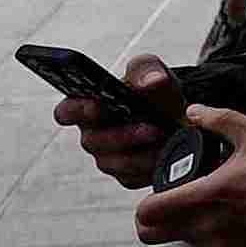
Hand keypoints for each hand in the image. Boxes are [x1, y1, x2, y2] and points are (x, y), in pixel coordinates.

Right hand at [58, 53, 177, 186]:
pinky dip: (152, 166)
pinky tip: (168, 154)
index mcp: (87, 106)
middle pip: (94, 141)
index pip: (66, 111)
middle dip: (124, 135)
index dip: (78, 110)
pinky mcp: (125, 175)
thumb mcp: (151, 72)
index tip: (97, 106)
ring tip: (167, 141)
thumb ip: (146, 70)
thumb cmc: (153, 91)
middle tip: (153, 129)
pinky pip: (133, 177)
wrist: (179, 116)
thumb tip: (151, 82)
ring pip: (114, 163)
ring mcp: (107, 158)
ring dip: (142, 153)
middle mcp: (92, 135)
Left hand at [129, 110, 245, 246]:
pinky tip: (236, 219)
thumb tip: (193, 112)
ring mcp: (226, 245)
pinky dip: (217, 237)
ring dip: (188, 226)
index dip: (144, 204)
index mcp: (211, 194)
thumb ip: (219, 119)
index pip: (149, 213)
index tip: (155, 195)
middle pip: (154, 235)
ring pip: (184, 241)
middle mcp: (213, 225)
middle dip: (156, 220)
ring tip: (212, 205)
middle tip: (171, 203)